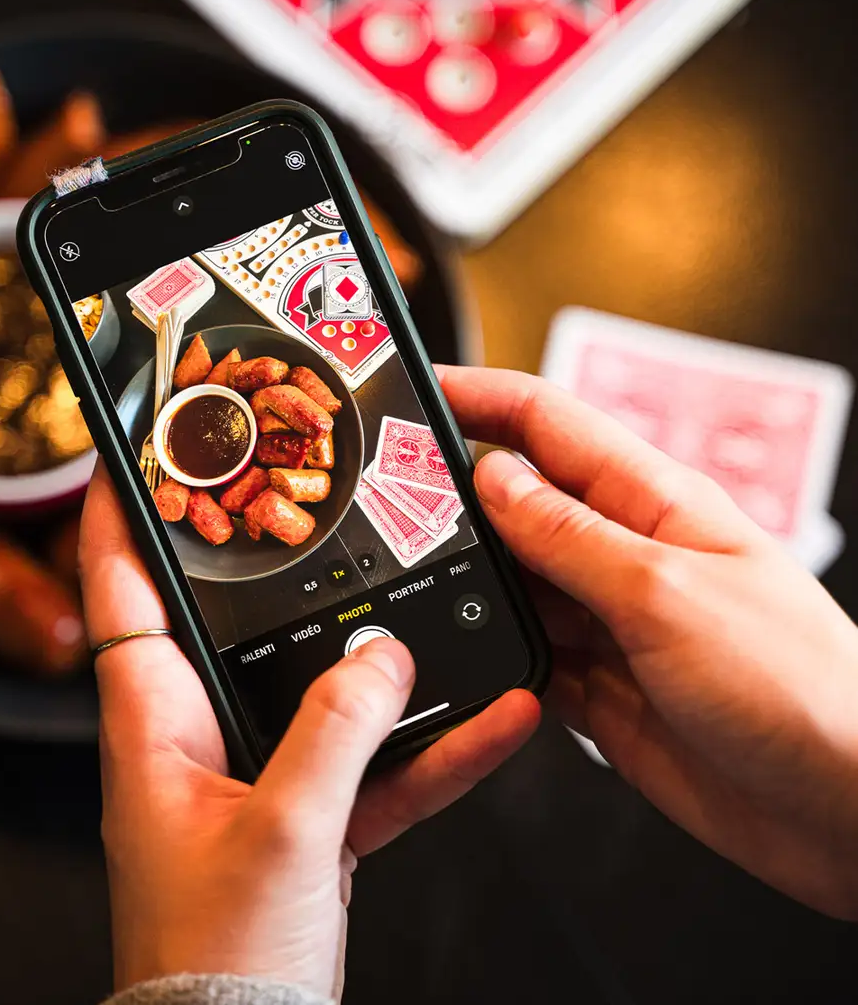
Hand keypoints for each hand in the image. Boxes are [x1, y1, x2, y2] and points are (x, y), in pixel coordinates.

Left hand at [79, 464, 539, 997]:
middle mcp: (200, 740)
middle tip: (314, 500)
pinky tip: (494, 723)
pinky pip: (376, 766)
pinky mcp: (310, 819)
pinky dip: (430, 748)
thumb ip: (336, 734)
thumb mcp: (280, 833)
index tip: (138, 454)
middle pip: (235, 626)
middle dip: (275, 566)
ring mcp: (261, 778)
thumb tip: (385, 656)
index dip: (124, 519)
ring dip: (385, 663)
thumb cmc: (213, 962)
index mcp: (156, 727)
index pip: (124, 595)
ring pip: (325, 693)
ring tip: (437, 605)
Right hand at [438, 365, 857, 919]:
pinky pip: (527, 658)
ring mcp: (611, 621)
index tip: (416, 392)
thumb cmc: (800, 685)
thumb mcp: (665, 592)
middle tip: (387, 500)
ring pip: (515, 583)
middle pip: (520, 500)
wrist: (845, 808)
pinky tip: (472, 662)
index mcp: (653, 501)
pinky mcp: (602, 687)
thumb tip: (493, 477)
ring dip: (471, 584)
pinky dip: (494, 659)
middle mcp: (626, 553)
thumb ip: (568, 535)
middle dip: (454, 494)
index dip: (478, 397)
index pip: (548, 422)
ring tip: (415, 584)